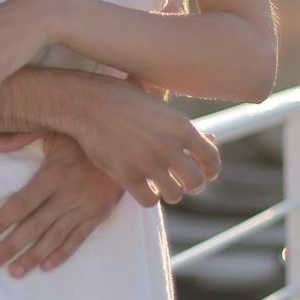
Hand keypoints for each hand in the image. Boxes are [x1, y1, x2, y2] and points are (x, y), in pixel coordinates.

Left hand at [0, 131, 123, 276]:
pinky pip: (78, 239)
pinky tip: (45, 267)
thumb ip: (21, 136)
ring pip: (54, 237)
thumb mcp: (53, 128)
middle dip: (9, 246)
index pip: (21, 203)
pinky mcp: (99, 215)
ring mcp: (85, 208)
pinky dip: (62, 254)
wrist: (128, 143)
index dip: (0, 221)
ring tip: (13, 272)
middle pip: (34, 226)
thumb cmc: (84, 134)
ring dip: (32, 257)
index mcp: (54, 175)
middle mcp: (68, 195)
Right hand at [62, 76, 219, 207]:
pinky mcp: (127, 175)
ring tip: (162, 186)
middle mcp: (169, 146)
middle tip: (183, 184)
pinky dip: (149, 197)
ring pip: (174, 194)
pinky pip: (149, 200)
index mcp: (181, 126)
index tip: (205, 174)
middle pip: (196, 182)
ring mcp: (148, 162)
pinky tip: (144, 189)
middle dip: (192, 186)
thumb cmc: (122, 99)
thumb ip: (182, 123)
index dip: (211, 170)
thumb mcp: (159, 103)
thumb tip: (211, 139)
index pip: (211, 158)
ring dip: (170, 193)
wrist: (88, 103)